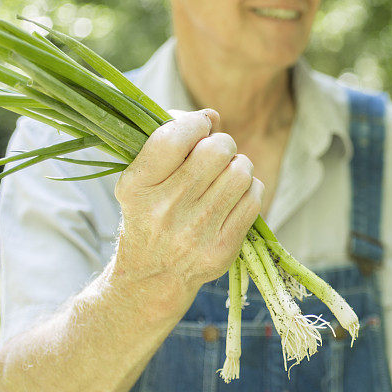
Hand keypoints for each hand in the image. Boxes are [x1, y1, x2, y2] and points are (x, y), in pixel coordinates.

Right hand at [113, 109, 263, 292]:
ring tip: (228, 174)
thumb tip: (212, 116)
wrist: (152, 276)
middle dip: (222, 144)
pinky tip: (236, 195)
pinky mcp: (221, 248)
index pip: (174, 137)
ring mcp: (195, 232)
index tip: (201, 125)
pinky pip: (254, 198)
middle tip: (217, 154)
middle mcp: (164, 209)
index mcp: (137, 186)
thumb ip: (168, 141)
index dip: (196, 122)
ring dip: (240, 165)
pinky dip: (251, 189)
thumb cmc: (151, 214)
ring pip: (240, 172)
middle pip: (216, 150)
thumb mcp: (141, 180)